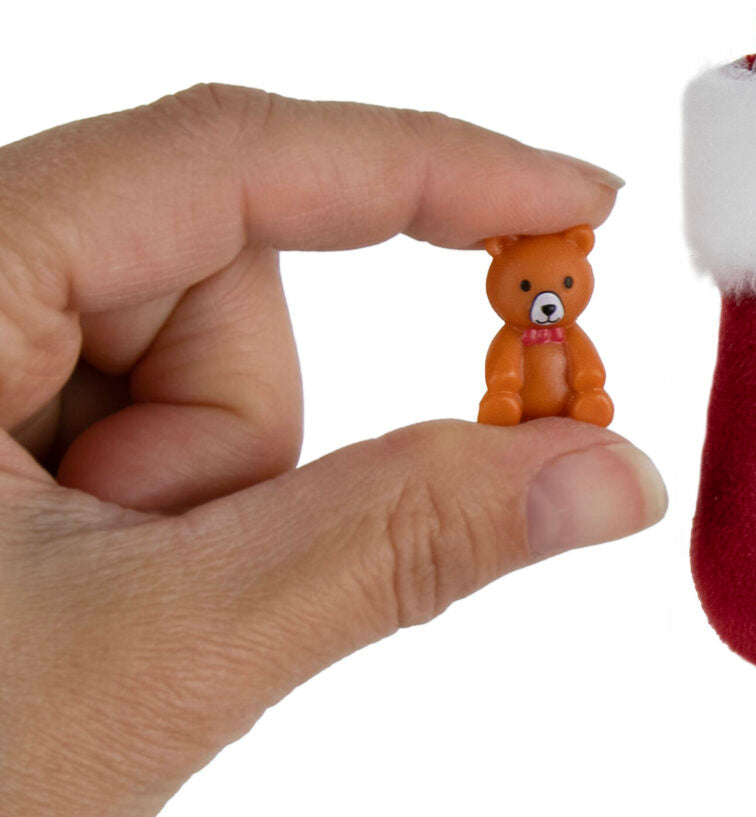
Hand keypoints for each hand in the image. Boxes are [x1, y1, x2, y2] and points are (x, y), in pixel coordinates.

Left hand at [0, 85, 664, 816]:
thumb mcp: (161, 655)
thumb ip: (401, 543)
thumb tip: (602, 471)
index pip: (225, 159)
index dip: (428, 168)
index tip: (572, 203)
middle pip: (218, 281)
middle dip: (247, 439)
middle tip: (198, 575)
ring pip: (202, 367)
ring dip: (206, 496)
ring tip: (101, 616)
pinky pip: (168, 423)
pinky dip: (182, 511)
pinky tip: (90, 601)